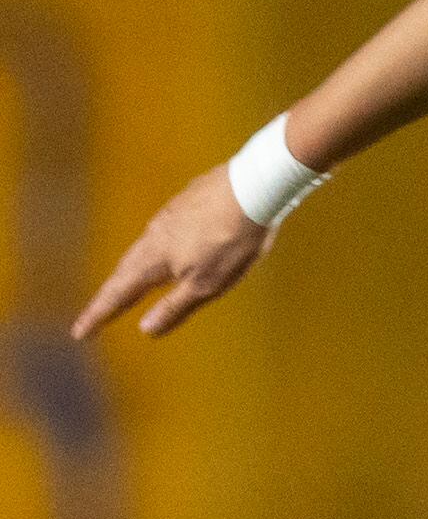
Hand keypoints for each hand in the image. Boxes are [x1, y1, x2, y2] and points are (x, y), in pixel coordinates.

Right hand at [72, 166, 275, 339]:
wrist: (256, 185)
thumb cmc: (234, 239)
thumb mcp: (208, 283)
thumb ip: (175, 307)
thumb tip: (146, 330)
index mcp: (154, 259)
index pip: (118, 294)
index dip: (98, 314)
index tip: (80, 333)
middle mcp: (153, 235)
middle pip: (126, 270)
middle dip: (112, 294)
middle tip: (99, 313)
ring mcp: (170, 214)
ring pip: (144, 247)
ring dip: (133, 269)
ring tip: (129, 283)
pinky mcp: (188, 199)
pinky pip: (164, 229)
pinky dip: (157, 246)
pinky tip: (166, 246)